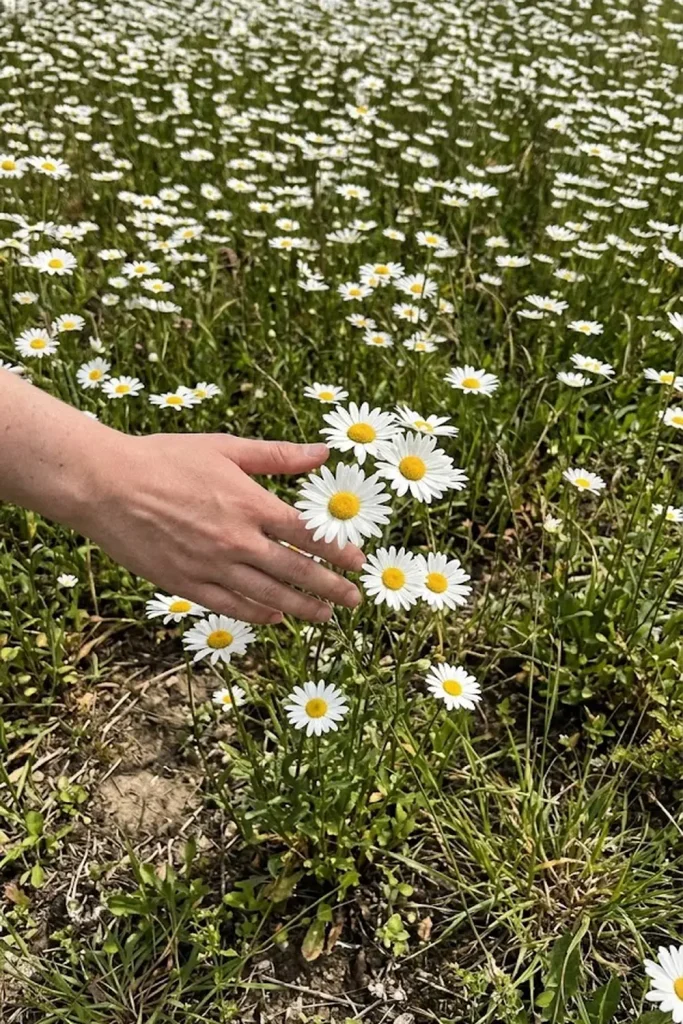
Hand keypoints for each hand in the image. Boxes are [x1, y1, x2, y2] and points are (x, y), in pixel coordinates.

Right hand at [81, 432, 364, 623]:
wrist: (106, 485)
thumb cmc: (164, 458)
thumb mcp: (225, 447)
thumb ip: (277, 456)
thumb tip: (323, 453)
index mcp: (251, 505)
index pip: (308, 535)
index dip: (338, 551)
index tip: (357, 561)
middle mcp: (238, 541)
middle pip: (297, 572)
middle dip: (332, 588)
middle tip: (355, 599)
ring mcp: (213, 567)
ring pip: (270, 596)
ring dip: (303, 608)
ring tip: (326, 616)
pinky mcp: (187, 585)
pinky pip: (232, 606)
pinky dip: (258, 615)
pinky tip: (276, 618)